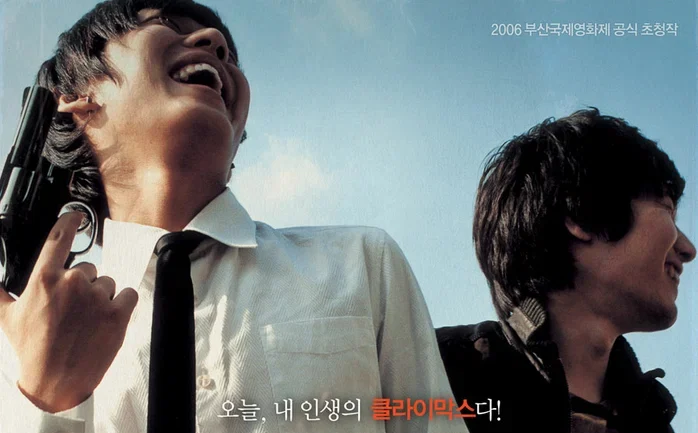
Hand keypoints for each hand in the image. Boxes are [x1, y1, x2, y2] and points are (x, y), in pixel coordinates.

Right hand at [0, 212, 137, 411]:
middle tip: (71, 311)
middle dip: (83, 286)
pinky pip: (127, 294)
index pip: (59, 239)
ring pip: (107, 284)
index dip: (69, 222)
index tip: (76, 217)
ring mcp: (97, 298)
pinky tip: (106, 320)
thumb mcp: (8, 317)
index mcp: (45, 280)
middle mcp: (73, 283)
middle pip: (88, 269)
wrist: (56, 382)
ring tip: (86, 321)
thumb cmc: (32, 349)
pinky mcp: (118, 313)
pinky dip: (121, 305)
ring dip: (100, 298)